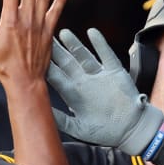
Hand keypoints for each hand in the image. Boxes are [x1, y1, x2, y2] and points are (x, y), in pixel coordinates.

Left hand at [47, 28, 163, 154]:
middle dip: (55, 50)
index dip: (45, 66)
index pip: (56, 77)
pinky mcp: (115, 71)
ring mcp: (99, 75)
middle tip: (42, 35)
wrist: (131, 129)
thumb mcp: (78, 129)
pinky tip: (91, 32)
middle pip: (66, 62)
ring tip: (63, 33)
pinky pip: (106, 54)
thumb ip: (60, 120)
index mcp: (74, 94)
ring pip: (83, 56)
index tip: (32, 55)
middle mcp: (84, 82)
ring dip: (74, 44)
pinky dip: (99, 43)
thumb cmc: (104, 132)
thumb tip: (40, 112)